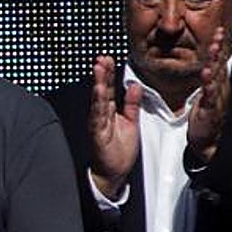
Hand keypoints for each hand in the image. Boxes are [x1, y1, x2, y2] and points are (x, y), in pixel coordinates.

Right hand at [87, 55, 140, 199]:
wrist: (113, 173)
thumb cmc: (119, 150)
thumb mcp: (131, 122)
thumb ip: (131, 104)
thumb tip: (134, 85)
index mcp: (109, 112)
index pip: (109, 89)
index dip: (109, 74)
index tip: (108, 59)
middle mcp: (101, 115)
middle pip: (102, 90)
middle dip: (102, 74)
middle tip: (102, 58)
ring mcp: (98, 123)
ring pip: (98, 100)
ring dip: (98, 83)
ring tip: (99, 68)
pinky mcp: (97, 133)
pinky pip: (98, 115)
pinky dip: (97, 103)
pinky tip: (98, 91)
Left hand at [188, 26, 230, 163]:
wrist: (208, 139)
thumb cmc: (206, 115)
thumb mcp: (208, 93)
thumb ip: (209, 78)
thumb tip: (207, 62)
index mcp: (218, 84)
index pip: (219, 62)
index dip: (219, 47)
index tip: (218, 31)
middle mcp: (220, 88)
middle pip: (219, 65)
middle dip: (219, 49)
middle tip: (218, 34)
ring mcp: (216, 98)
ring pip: (216, 77)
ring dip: (214, 62)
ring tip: (213, 49)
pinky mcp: (210, 109)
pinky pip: (209, 95)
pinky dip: (208, 84)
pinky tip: (206, 76)